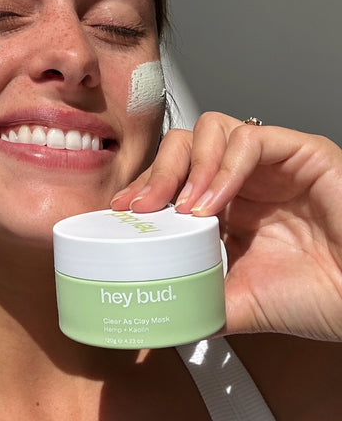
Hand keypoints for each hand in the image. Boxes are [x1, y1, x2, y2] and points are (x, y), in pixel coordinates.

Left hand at [111, 112, 341, 340]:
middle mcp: (242, 177)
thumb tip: (160, 310)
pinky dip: (225, 167)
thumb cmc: (318, 296)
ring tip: (184, 207)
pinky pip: (250, 139)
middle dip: (157, 173)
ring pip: (211, 130)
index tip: (123, 210)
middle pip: (183, 145)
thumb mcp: (238, 300)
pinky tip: (214, 202)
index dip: (144, 187)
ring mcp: (269, 162)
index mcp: (226, 204)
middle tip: (142, 206)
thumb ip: (199, 296)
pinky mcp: (299, 150)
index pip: (172, 175)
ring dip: (189, 166)